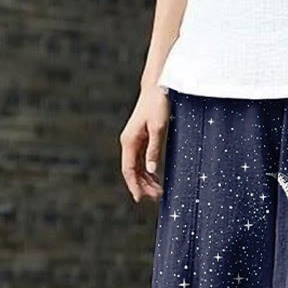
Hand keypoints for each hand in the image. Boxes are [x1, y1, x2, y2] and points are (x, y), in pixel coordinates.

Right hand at [119, 86, 170, 202]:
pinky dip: (148, 172)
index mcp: (129, 141)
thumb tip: (151, 170)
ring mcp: (134, 142)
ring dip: (146, 181)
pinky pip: (142, 161)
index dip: (134, 186)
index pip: (128, 170)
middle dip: (142, 186)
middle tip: (156, 198)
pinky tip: (156, 180)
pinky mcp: (141, 140)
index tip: (140, 199)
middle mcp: (128, 143)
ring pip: (137, 168)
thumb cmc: (158, 105)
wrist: (156, 88)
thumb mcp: (159, 128)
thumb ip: (154, 150)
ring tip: (158, 192)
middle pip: (132, 171)